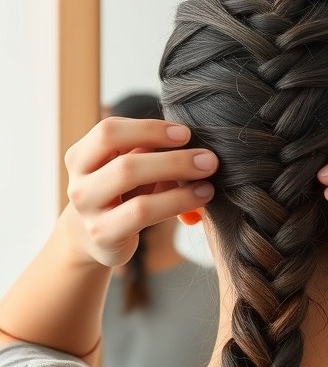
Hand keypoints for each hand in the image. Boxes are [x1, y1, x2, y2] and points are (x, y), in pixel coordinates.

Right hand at [64, 117, 217, 267]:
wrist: (95, 238)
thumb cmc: (121, 194)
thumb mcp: (128, 168)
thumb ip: (149, 152)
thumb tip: (194, 141)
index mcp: (81, 157)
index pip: (109, 131)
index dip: (149, 129)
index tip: (185, 133)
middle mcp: (78, 183)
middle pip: (125, 162)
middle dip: (173, 158)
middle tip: (209, 158)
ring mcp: (88, 211)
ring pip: (133, 188)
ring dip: (176, 179)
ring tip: (208, 179)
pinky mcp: (103, 235)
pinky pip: (143, 213)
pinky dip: (176, 202)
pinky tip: (200, 199)